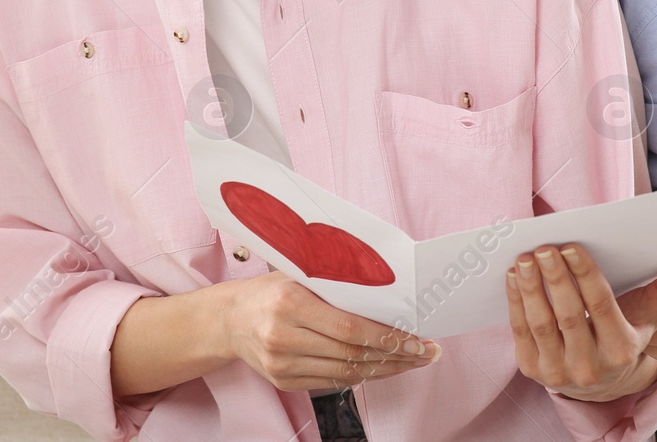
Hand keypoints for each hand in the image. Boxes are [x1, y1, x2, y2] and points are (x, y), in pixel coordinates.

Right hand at [224, 272, 441, 390]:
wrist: (230, 319)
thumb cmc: (271, 290)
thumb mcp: (299, 275)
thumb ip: (336, 282)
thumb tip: (389, 290)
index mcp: (291, 304)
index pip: (350, 327)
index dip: (388, 337)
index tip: (417, 338)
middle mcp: (284, 337)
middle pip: (353, 354)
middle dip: (397, 356)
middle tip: (427, 352)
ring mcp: (282, 364)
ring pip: (347, 372)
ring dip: (386, 369)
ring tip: (412, 362)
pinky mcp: (284, 381)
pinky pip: (333, 381)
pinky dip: (362, 375)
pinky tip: (382, 367)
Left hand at [505, 243, 656, 403]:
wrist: (604, 378)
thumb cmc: (628, 328)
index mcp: (623, 349)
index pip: (601, 306)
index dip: (584, 274)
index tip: (571, 245)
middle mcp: (592, 367)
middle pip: (569, 315)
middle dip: (555, 277)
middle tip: (544, 247)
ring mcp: (560, 373)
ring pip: (541, 324)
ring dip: (530, 288)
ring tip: (524, 258)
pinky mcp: (534, 372)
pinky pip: (521, 333)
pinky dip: (515, 302)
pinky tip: (513, 276)